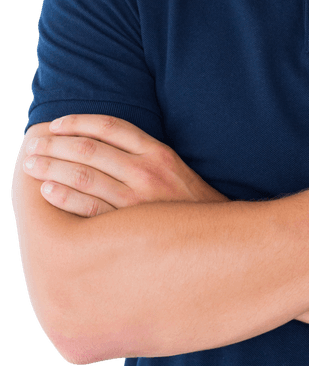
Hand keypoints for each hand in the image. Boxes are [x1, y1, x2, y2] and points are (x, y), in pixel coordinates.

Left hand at [22, 114, 228, 216]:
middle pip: (90, 149)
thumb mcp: (173, 169)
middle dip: (55, 144)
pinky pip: (89, 208)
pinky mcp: (131, 227)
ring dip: (52, 167)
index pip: (109, 126)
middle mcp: (148, 171)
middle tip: (32, 145)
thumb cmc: (189, 206)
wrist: (220, 243)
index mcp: (158, 152)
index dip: (77, 122)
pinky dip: (65, 197)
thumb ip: (142, 154)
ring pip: (84, 175)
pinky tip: (48, 192)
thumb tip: (99, 144)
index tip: (55, 125)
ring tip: (31, 165)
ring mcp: (139, 199)